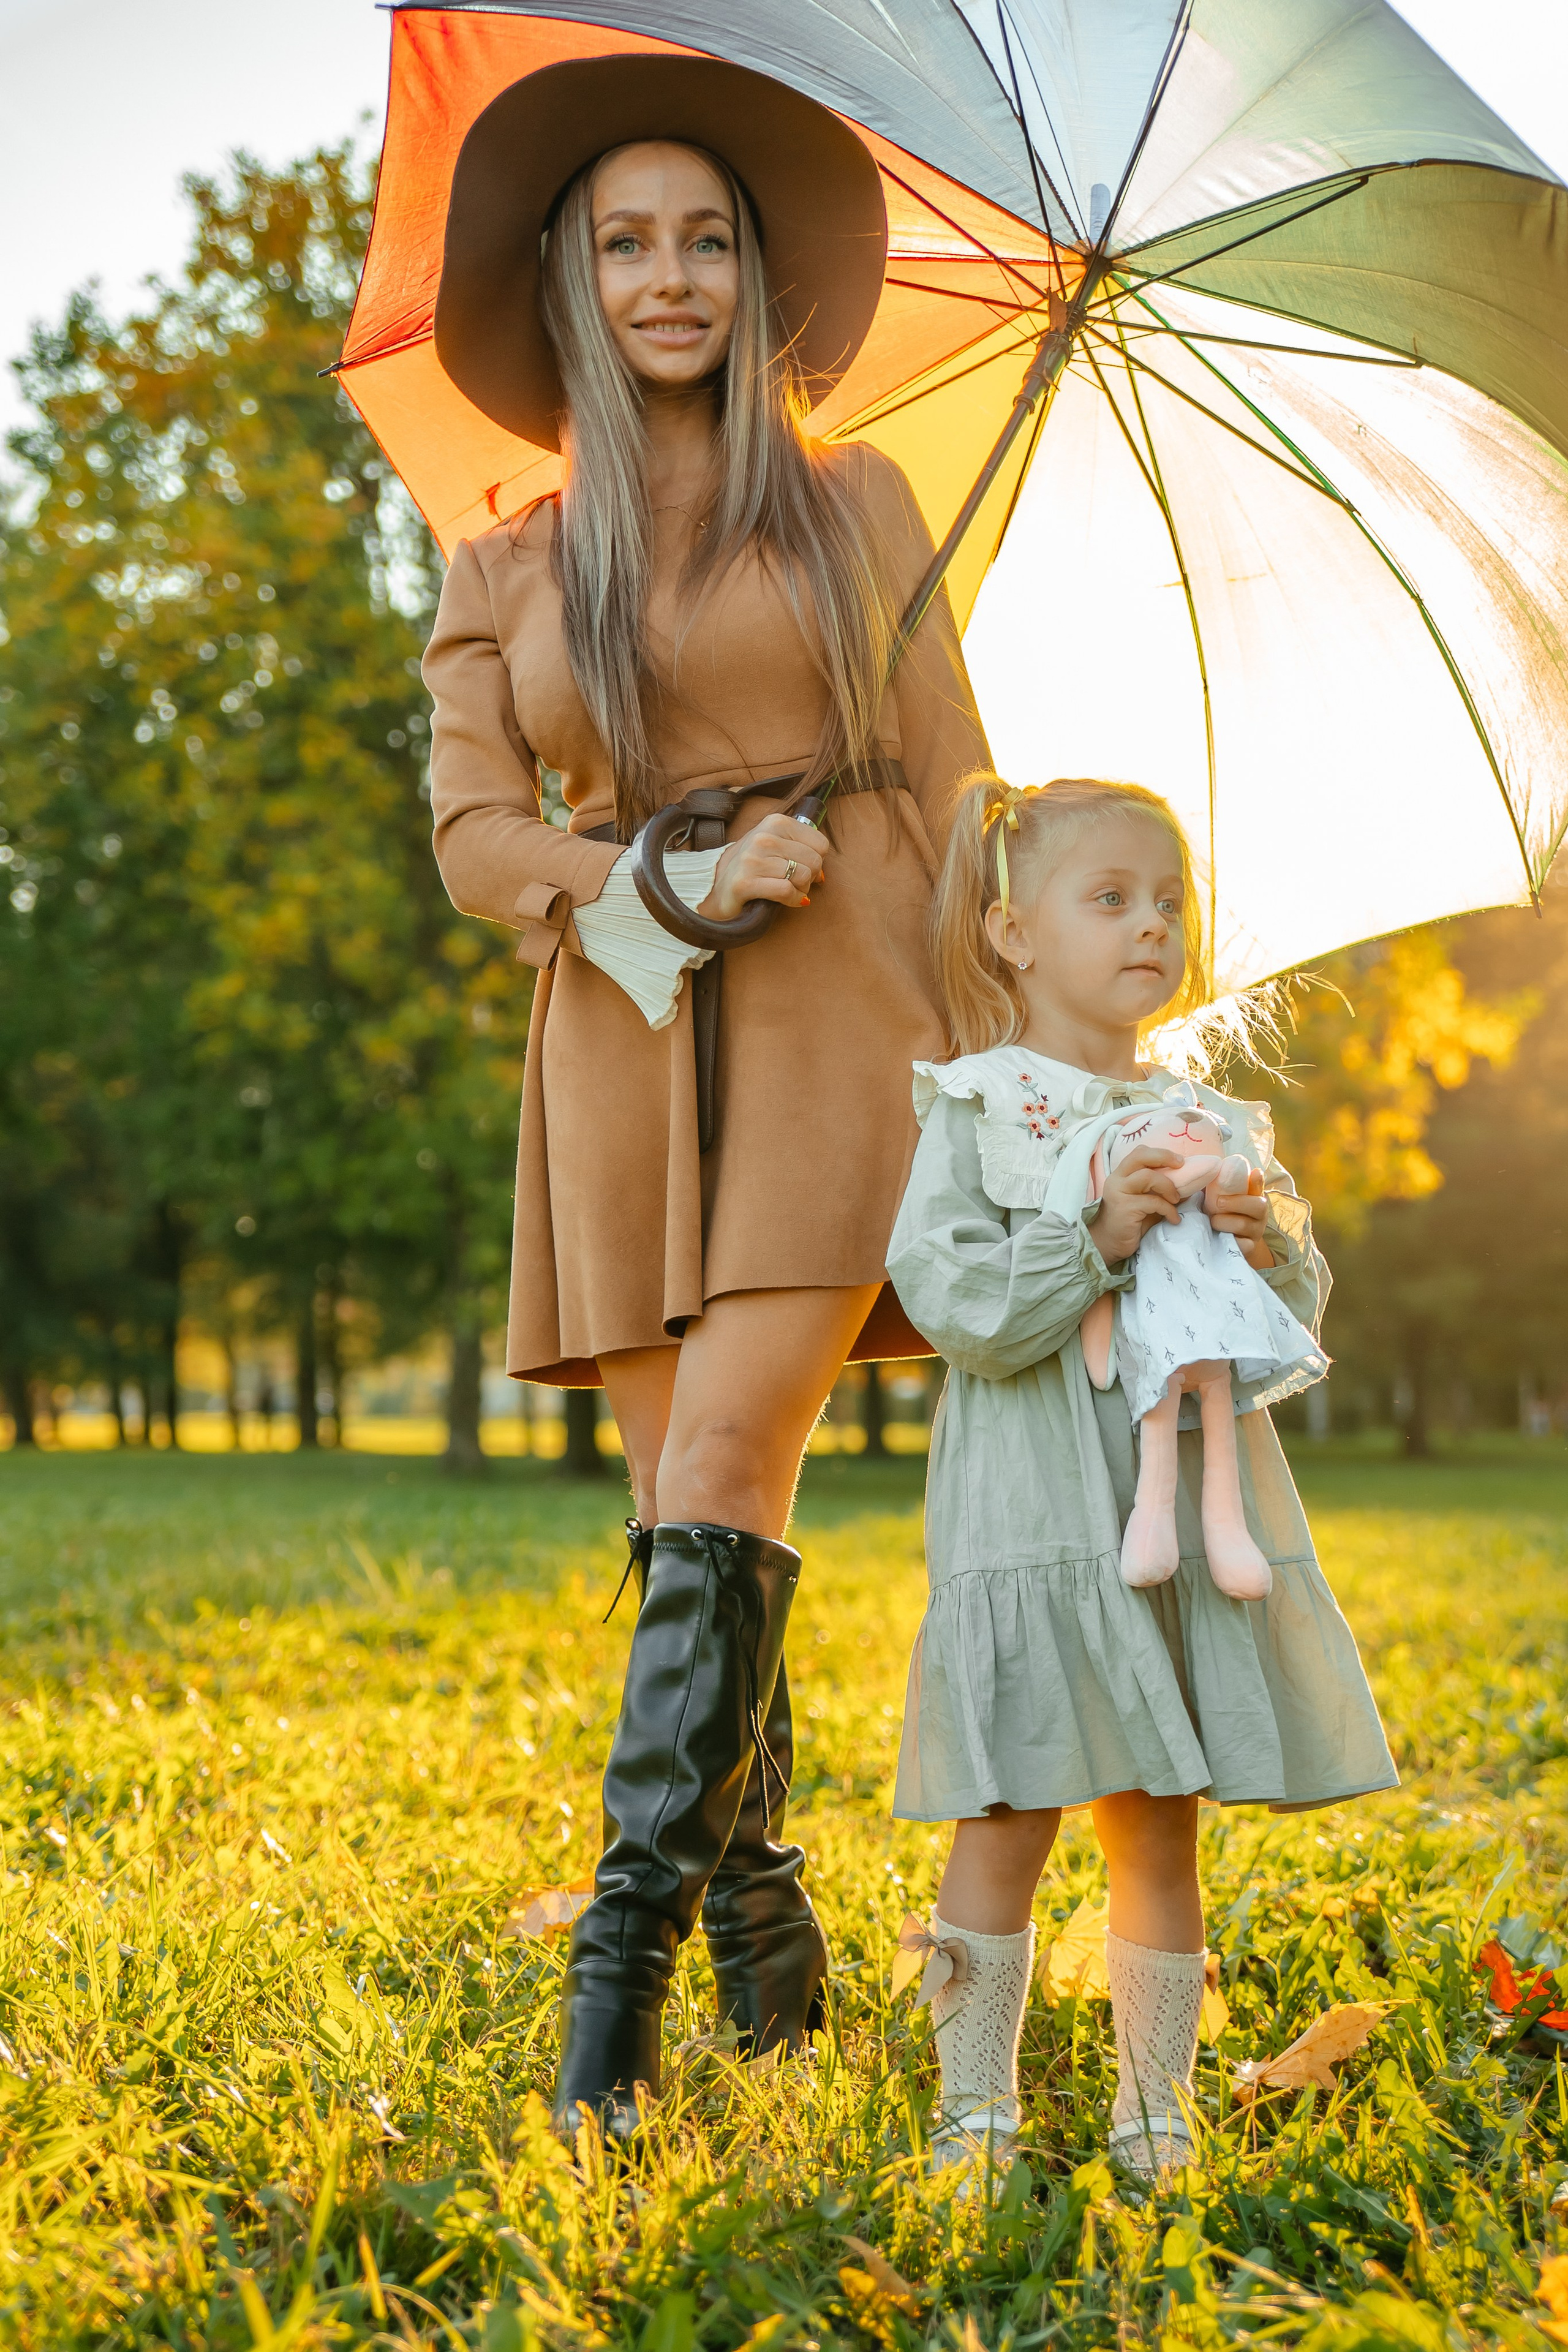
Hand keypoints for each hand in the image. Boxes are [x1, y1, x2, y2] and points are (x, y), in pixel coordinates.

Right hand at [699, 812, 827, 921]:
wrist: (715, 885)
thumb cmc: (751, 866)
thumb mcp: (775, 845)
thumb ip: (800, 849)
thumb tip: (823, 872)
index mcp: (775, 822)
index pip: (820, 843)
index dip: (817, 860)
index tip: (803, 868)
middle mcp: (763, 837)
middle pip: (814, 861)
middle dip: (810, 877)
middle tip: (796, 883)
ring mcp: (753, 859)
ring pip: (802, 876)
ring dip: (801, 890)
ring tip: (790, 891)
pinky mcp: (745, 882)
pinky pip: (786, 891)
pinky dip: (794, 900)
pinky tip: (789, 901)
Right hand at [1092, 1146, 1183, 1263]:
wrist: (1107, 1244)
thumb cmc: (1129, 1223)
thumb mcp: (1145, 1202)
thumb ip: (1159, 1191)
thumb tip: (1187, 1184)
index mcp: (1121, 1174)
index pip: (1139, 1153)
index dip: (1160, 1153)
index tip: (1178, 1162)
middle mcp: (1117, 1179)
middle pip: (1141, 1156)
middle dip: (1164, 1157)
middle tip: (1181, 1166)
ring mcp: (1119, 1193)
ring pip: (1148, 1176)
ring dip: (1168, 1187)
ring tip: (1176, 1200)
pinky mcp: (1125, 1208)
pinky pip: (1153, 1202)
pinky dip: (1169, 1210)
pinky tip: (1174, 1219)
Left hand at [1206, 1165, 1273, 1269]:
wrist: (1228, 1243)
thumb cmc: (1223, 1215)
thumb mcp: (1223, 1199)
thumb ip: (1221, 1186)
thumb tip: (1210, 1168)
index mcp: (1254, 1198)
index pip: (1259, 1186)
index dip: (1258, 1181)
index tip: (1255, 1172)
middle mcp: (1259, 1214)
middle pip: (1257, 1205)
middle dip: (1235, 1202)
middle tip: (1218, 1203)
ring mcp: (1256, 1232)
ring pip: (1244, 1224)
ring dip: (1224, 1221)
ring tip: (1212, 1221)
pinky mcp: (1249, 1248)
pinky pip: (1243, 1245)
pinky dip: (1231, 1240)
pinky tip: (1220, 1237)